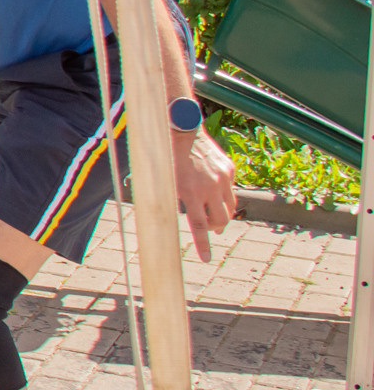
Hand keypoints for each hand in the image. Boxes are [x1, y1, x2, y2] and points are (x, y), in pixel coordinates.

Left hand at [174, 130, 237, 262]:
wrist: (182, 131)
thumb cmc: (166, 157)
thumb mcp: (162, 181)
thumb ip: (166, 200)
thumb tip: (159, 220)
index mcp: (190, 192)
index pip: (200, 226)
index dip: (203, 245)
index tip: (207, 258)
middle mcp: (210, 187)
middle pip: (220, 220)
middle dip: (217, 229)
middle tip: (213, 231)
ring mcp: (223, 178)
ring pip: (230, 208)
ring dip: (223, 215)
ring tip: (216, 216)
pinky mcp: (229, 170)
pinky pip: (231, 190)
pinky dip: (224, 196)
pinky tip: (215, 192)